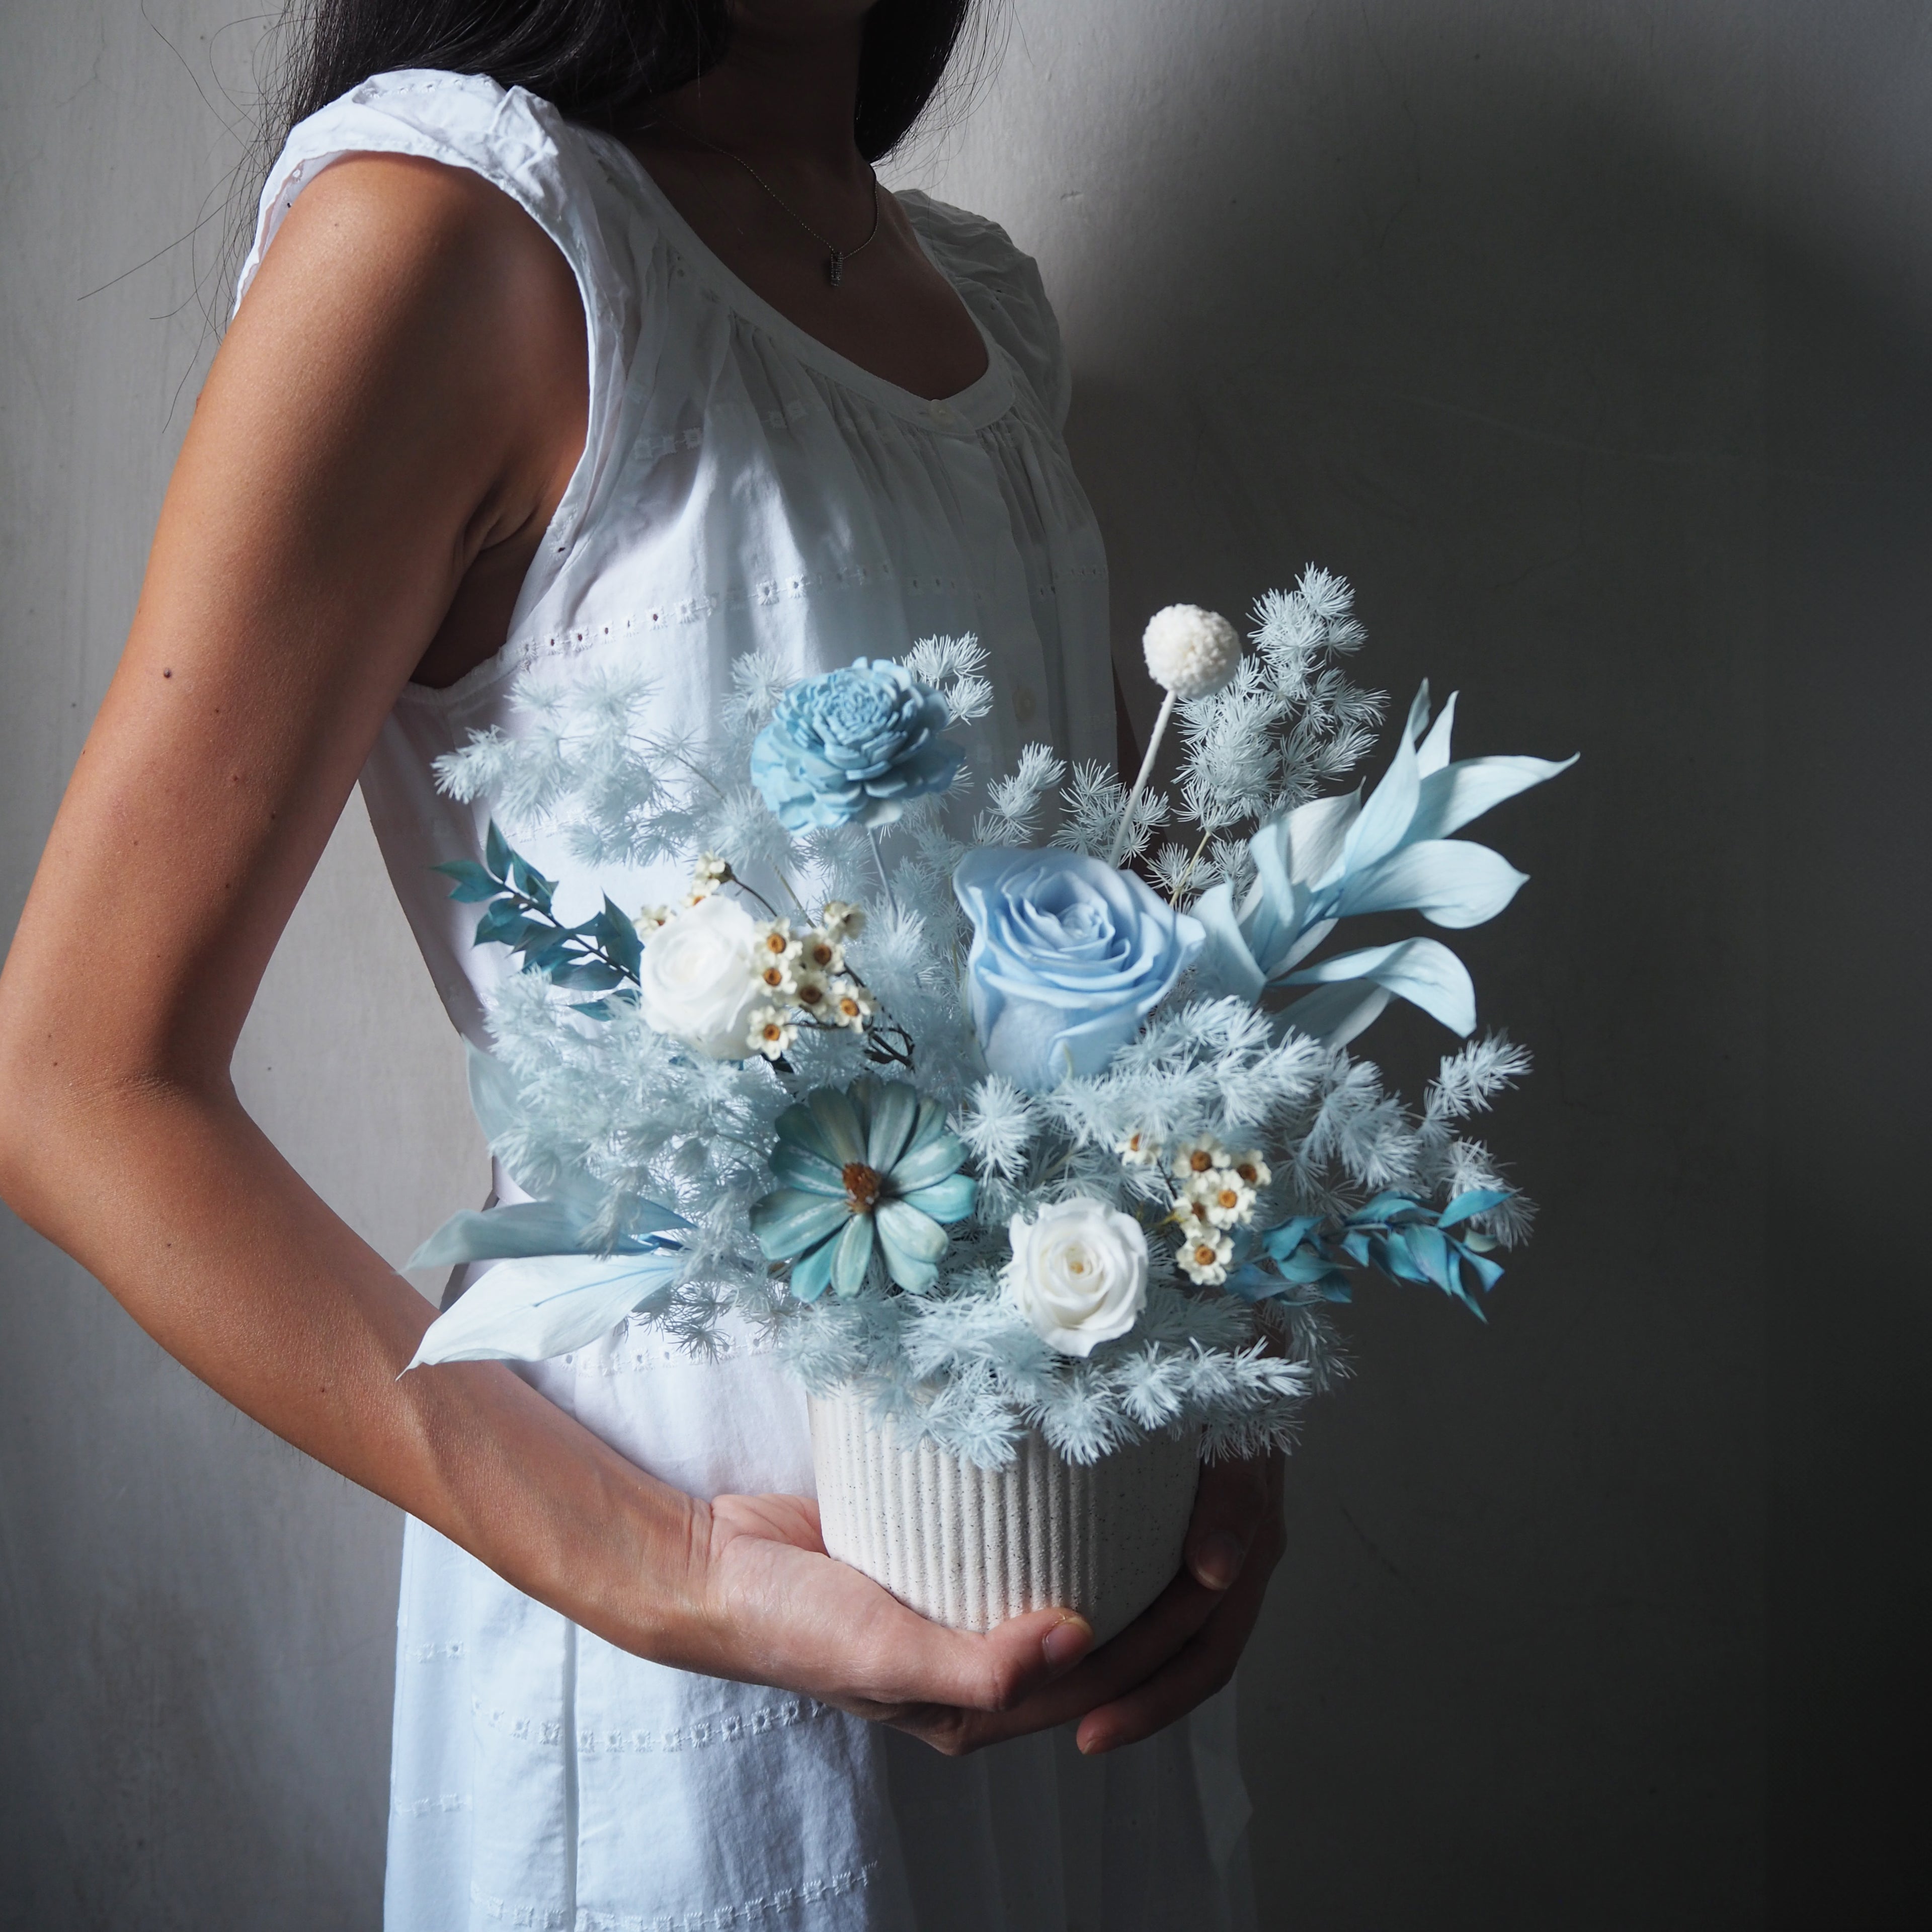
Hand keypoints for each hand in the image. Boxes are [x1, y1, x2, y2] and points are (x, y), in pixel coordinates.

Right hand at [684, 1449, 1283, 1757]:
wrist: (713, 1567)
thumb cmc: (790, 1623)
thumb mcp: (885, 1653)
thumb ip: (978, 1665)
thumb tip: (1076, 1643)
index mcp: (970, 1708)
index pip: (1088, 1682)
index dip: (1153, 1641)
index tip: (1202, 1578)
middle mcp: (970, 1661)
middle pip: (1081, 1637)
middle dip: (1142, 1598)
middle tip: (1194, 1530)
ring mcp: (952, 1605)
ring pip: (1050, 1584)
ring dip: (1099, 1551)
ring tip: (1153, 1497)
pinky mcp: (933, 1554)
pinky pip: (1007, 1539)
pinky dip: (1046, 1517)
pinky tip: (1076, 1474)